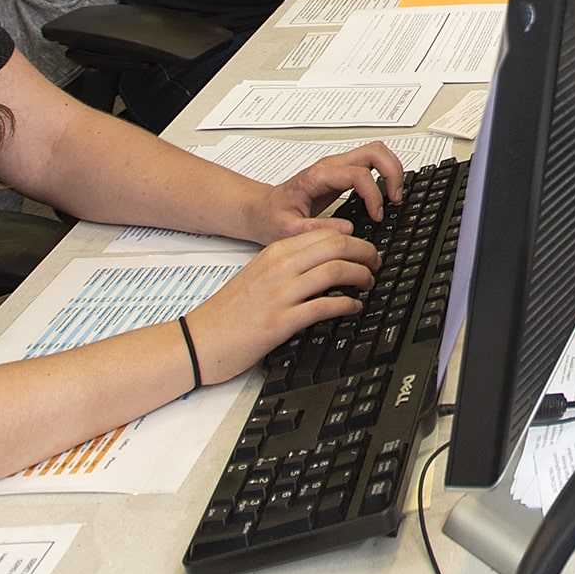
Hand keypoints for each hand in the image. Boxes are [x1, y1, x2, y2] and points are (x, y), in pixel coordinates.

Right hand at [182, 227, 381, 382]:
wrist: (199, 340)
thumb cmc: (228, 312)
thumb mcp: (258, 276)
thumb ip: (289, 265)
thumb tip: (326, 263)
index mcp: (274, 253)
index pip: (324, 233)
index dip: (353, 238)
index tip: (365, 249)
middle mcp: (279, 268)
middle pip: (335, 246)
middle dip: (365, 252)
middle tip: (375, 263)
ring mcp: (280, 294)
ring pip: (335, 271)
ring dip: (361, 276)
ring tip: (368, 283)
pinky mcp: (280, 322)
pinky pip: (325, 306)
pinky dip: (347, 304)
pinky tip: (354, 307)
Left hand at [255, 141, 404, 239]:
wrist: (260, 210)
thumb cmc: (271, 217)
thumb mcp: (288, 230)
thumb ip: (317, 229)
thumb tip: (347, 229)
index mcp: (318, 177)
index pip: (359, 174)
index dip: (373, 195)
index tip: (376, 216)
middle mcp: (330, 166)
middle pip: (374, 151)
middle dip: (393, 172)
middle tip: (396, 199)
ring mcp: (337, 167)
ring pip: (376, 152)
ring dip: (392, 171)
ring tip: (394, 197)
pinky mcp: (342, 174)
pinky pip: (372, 164)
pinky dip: (385, 175)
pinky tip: (384, 196)